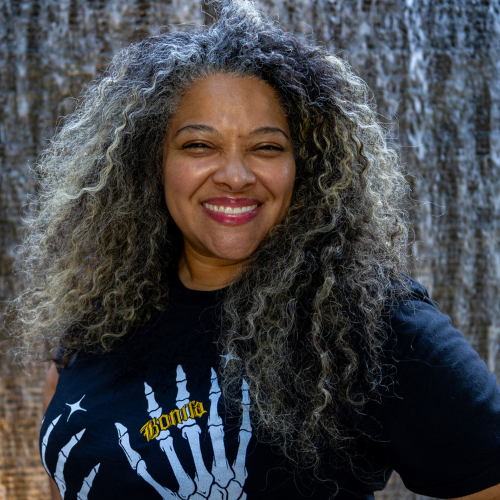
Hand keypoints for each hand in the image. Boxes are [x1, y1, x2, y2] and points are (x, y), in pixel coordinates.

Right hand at [115, 365, 251, 499]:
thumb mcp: (166, 498)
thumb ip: (143, 471)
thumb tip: (123, 438)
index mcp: (178, 479)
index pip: (161, 437)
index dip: (154, 412)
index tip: (148, 387)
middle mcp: (197, 472)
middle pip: (188, 428)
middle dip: (183, 399)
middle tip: (180, 370)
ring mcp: (219, 471)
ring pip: (214, 431)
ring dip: (213, 402)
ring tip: (211, 375)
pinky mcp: (239, 473)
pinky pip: (243, 442)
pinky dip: (244, 418)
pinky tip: (242, 395)